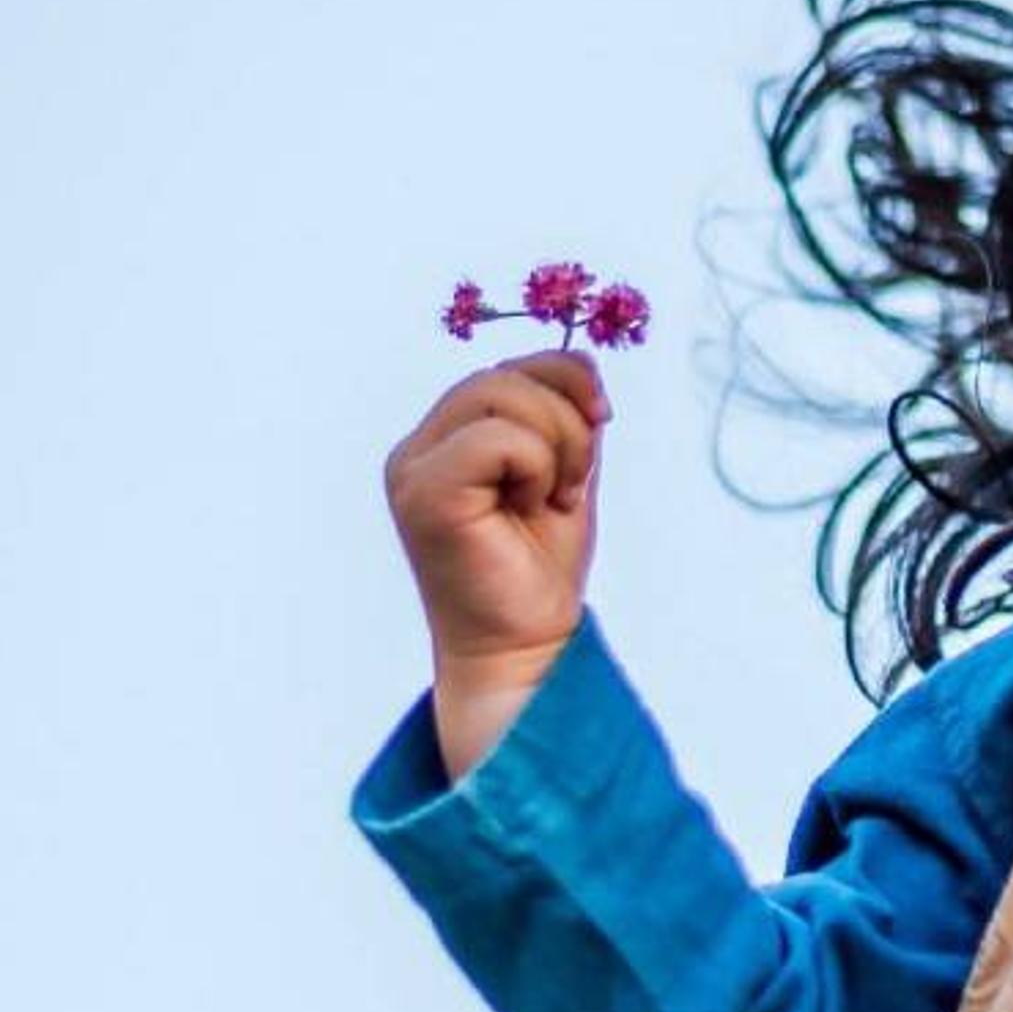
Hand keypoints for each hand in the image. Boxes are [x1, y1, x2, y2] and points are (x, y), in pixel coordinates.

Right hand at [380, 351, 611, 771]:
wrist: (525, 647)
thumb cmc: (539, 570)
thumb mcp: (566, 472)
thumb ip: (565, 418)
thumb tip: (585, 364)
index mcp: (446, 438)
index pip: (509, 366)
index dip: (567, 380)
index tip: (599, 425)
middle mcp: (420, 448)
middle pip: (505, 374)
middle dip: (567, 419)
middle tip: (571, 485)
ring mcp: (414, 469)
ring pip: (502, 395)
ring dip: (558, 446)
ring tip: (552, 498)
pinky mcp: (424, 493)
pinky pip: (496, 438)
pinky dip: (537, 467)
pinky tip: (530, 508)